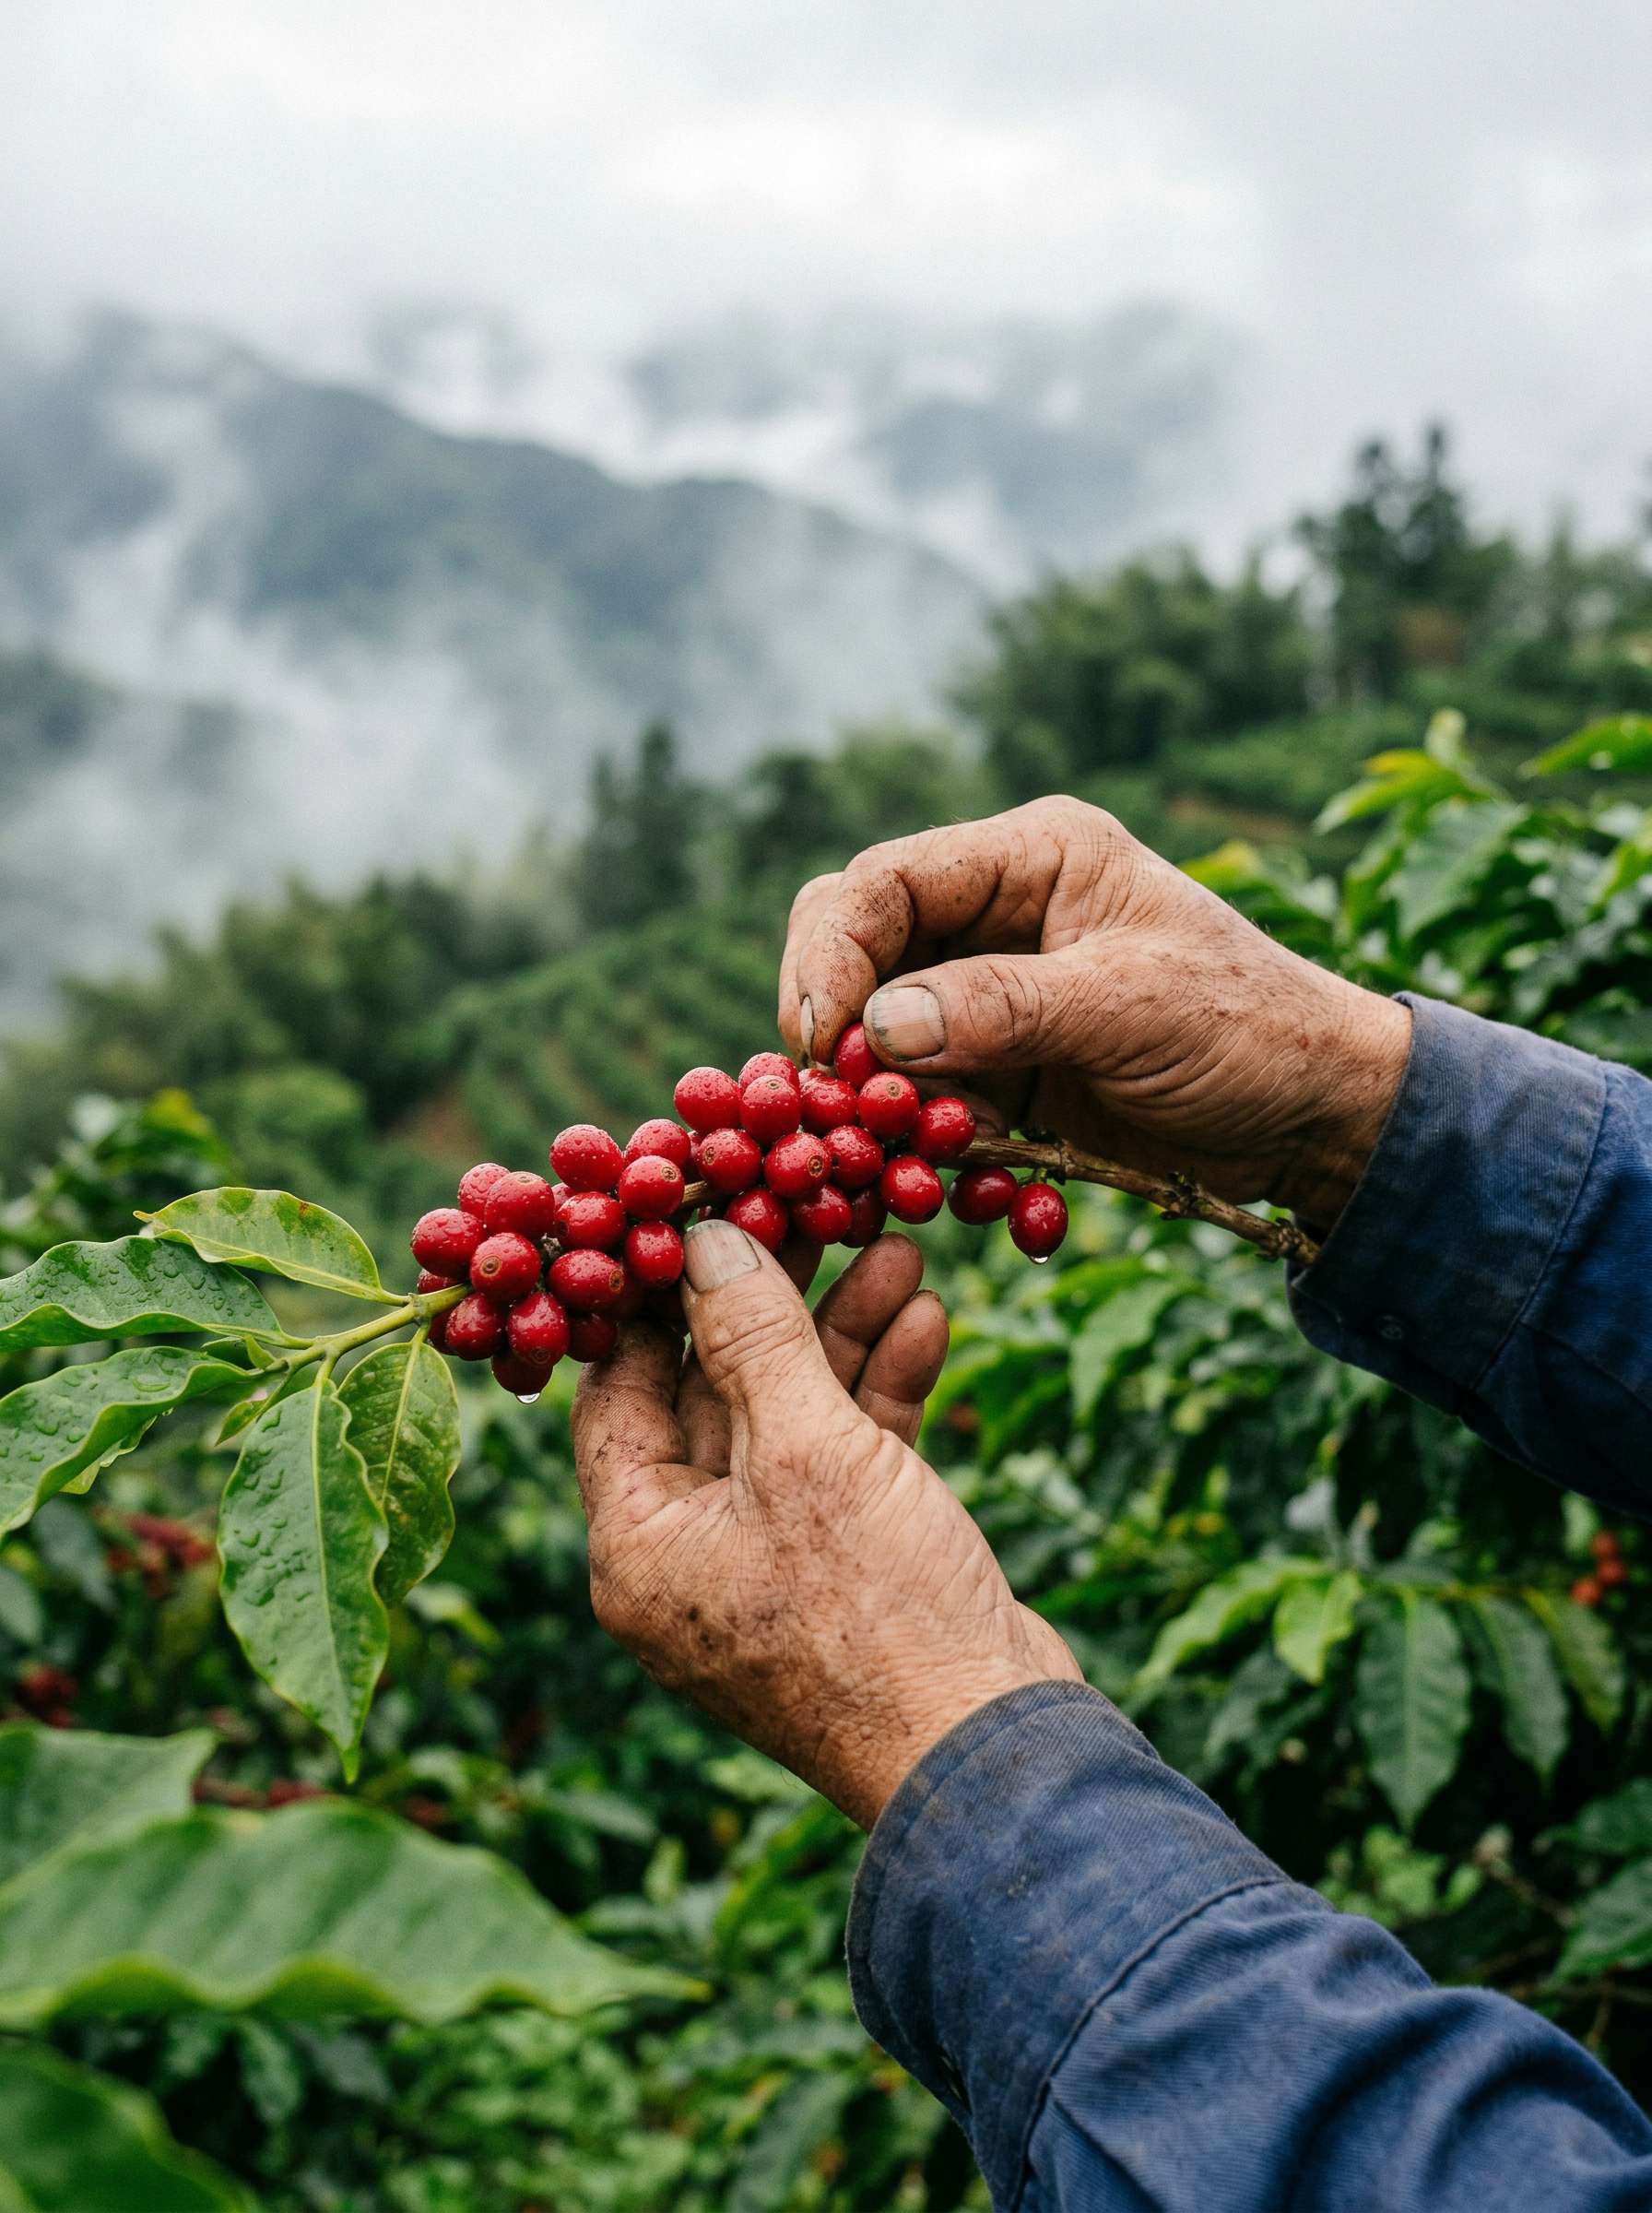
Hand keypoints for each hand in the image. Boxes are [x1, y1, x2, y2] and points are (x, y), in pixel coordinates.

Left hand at [571, 1222, 1080, 1828]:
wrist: (996, 1755)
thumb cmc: (878, 1613)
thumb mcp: (808, 1451)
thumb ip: (754, 1335)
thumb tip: (705, 1238)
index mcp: (637, 1546)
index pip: (615, 1388)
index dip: (654, 1293)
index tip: (691, 1208)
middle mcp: (689, 1558)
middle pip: (712, 1393)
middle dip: (772, 1298)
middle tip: (810, 1205)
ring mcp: (771, 1565)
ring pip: (789, 1418)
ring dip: (840, 1331)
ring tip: (895, 1241)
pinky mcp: (847, 1569)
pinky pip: (845, 1460)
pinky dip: (880, 1391)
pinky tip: (926, 1316)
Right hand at [779, 795, 1410, 1229]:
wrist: (1321, 1117)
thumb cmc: (1250, 1030)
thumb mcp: (1130, 1008)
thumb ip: (1002, 1008)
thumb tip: (878, 1028)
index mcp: (1031, 858)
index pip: (882, 884)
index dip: (830, 957)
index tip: (817, 1043)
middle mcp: (997, 916)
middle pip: (858, 955)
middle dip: (839, 1035)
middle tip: (836, 1107)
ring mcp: (993, 998)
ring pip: (879, 1043)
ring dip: (885, 1111)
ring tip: (906, 1166)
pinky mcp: (1001, 1072)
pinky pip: (927, 1109)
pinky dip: (937, 1156)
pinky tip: (982, 1195)